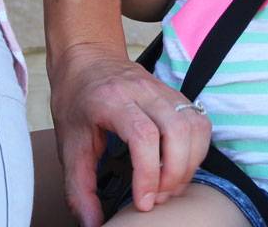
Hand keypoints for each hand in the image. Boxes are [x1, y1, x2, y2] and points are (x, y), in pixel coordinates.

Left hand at [49, 42, 212, 226]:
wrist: (86, 58)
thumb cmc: (75, 100)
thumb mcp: (68, 144)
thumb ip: (79, 187)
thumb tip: (91, 225)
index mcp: (111, 100)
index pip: (143, 135)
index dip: (149, 174)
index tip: (143, 203)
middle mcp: (142, 91)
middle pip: (177, 130)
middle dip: (174, 173)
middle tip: (157, 197)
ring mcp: (163, 90)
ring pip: (194, 125)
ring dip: (189, 163)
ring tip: (169, 185)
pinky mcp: (176, 94)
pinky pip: (199, 121)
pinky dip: (197, 149)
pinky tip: (179, 165)